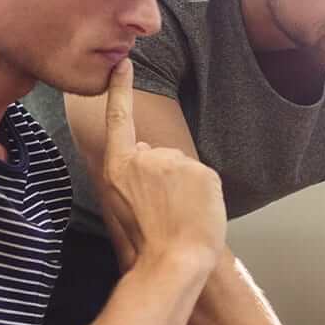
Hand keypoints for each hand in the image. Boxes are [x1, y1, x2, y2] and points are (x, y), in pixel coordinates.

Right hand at [98, 60, 225, 269]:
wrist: (172, 260)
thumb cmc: (148, 241)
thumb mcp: (123, 204)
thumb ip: (133, 174)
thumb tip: (148, 153)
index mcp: (119, 167)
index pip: (120, 120)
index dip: (121, 91)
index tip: (123, 64)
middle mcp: (144, 158)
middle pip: (160, 154)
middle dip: (165, 176)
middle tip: (164, 209)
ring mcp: (173, 161)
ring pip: (183, 168)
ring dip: (186, 187)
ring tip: (180, 215)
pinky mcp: (200, 169)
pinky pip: (204, 178)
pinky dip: (205, 194)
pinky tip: (196, 212)